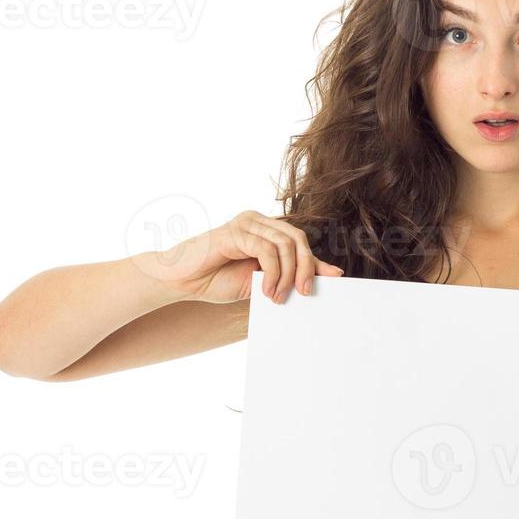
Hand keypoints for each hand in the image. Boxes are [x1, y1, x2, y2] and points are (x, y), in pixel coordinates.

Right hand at [145, 209, 345, 304]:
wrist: (181, 280)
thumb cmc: (215, 279)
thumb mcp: (259, 281)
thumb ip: (285, 276)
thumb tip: (320, 279)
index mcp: (264, 230)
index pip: (299, 242)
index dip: (317, 261)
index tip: (337, 280)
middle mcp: (258, 221)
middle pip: (298, 239)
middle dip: (307, 267)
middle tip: (305, 293)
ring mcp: (247, 223)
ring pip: (286, 244)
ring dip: (288, 275)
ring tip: (278, 297)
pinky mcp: (236, 232)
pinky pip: (267, 250)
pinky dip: (273, 273)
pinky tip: (266, 290)